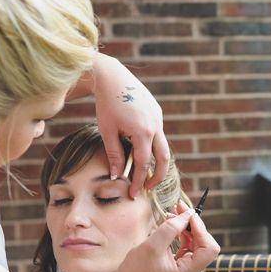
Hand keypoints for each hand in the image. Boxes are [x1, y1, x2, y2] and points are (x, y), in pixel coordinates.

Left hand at [90, 53, 168, 197]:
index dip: (139, 181)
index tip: (133, 193)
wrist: (113, 78)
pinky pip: (158, 134)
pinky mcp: (157, 112)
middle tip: (147, 188)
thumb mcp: (108, 131)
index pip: (144, 164)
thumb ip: (114, 155)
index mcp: (143, 132)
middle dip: (157, 176)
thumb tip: (118, 177)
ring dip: (156, 161)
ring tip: (146, 172)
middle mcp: (155, 126)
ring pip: (163, 146)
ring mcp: (158, 118)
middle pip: (164, 158)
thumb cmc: (107, 105)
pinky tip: (141, 150)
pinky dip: (152, 146)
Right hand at [115, 210, 220, 271]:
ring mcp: (188, 270)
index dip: (201, 228)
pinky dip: (182, 233)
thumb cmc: (136, 271)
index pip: (210, 248)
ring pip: (196, 242)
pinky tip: (172, 222)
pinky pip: (188, 246)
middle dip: (193, 224)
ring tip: (173, 211)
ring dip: (187, 226)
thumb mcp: (152, 246)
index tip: (187, 214)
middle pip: (204, 243)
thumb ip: (172, 228)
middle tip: (178, 206)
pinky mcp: (182, 266)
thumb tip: (188, 213)